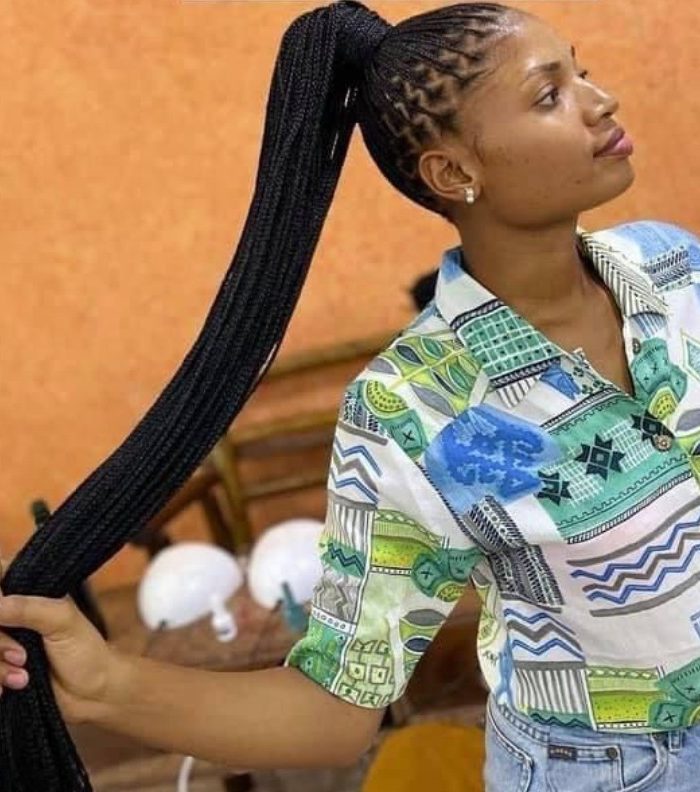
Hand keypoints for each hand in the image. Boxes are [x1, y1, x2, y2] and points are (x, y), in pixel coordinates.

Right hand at [0, 555, 117, 723]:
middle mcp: (9, 613)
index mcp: (26, 591)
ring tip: (23, 677)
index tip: (3, 616)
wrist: (91, 696)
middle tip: (22, 656)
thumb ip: (28, 609)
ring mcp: (1, 642)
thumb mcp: (62, 622)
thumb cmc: (85, 651)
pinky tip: (8, 690)